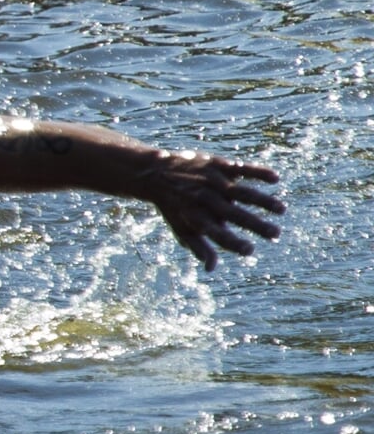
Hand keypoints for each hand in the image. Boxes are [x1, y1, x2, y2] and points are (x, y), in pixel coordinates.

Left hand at [143, 150, 283, 269]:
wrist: (153, 173)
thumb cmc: (173, 206)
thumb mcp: (181, 228)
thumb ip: (199, 247)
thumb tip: (211, 269)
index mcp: (197, 218)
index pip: (218, 234)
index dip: (233, 243)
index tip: (249, 250)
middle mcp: (205, 200)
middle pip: (235, 214)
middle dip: (256, 225)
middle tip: (276, 234)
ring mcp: (212, 181)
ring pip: (242, 192)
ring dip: (263, 201)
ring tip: (281, 210)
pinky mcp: (217, 164)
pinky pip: (241, 168)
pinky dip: (258, 172)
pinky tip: (275, 179)